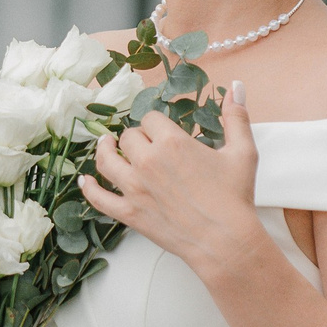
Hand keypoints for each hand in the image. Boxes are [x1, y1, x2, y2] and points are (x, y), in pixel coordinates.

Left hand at [78, 81, 262, 278]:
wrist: (225, 240)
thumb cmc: (234, 197)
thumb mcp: (242, 152)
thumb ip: (236, 117)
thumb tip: (237, 86)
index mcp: (171, 142)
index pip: (151, 119)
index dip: (157, 124)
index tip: (162, 131)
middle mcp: (147, 161)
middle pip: (129, 137)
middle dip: (137, 137)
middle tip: (145, 143)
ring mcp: (134, 188)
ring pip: (106, 161)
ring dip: (105, 150)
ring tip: (106, 144)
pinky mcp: (130, 213)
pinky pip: (100, 198)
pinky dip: (89, 189)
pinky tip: (84, 181)